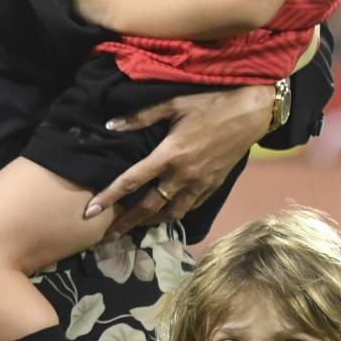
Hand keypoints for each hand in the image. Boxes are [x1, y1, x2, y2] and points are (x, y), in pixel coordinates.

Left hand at [83, 85, 272, 236]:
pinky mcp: (213, 186)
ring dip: (150, 222)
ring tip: (134, 228)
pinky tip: (165, 215)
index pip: (131, 181)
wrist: (251, 114)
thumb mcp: (172, 104)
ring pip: (171, 212)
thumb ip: (140, 117)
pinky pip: (190, 206)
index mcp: (169, 155)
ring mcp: (200, 184)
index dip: (109, 197)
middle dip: (126, 223)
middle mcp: (183, 175)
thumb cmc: (210, 104)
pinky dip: (174, 214)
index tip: (90, 212)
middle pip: (149, 207)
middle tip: (108, 236)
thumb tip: (110, 125)